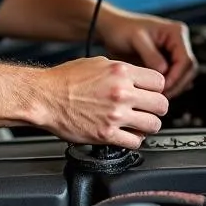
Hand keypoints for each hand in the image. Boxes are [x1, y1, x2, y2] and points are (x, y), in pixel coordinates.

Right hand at [33, 56, 167, 148]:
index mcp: (121, 72)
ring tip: (138, 123)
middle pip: (162, 104)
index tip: (150, 93)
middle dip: (155, 108)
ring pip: (153, 125)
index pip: (159, 82)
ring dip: (147, 125)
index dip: (155, 89)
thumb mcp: (97, 63)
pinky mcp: (106, 134)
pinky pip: (135, 142)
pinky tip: (125, 134)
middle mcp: (121, 93)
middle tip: (147, 110)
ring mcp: (115, 115)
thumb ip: (121, 71)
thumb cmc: (64, 79)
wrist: (44, 97)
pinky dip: (134, 140)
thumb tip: (136, 80)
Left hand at [95, 8, 197, 97]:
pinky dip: (166, 86)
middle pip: (188, 70)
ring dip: (172, 87)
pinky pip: (173, 78)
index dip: (176, 77)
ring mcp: (174, 53)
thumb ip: (150, 54)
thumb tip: (164, 71)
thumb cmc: (122, 29)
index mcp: (176, 32)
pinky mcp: (167, 62)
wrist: (112, 29)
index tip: (162, 88)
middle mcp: (179, 42)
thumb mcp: (136, 39)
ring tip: (155, 95)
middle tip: (159, 96)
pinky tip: (154, 92)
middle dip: (175, 85)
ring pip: (182, 76)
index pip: (186, 60)